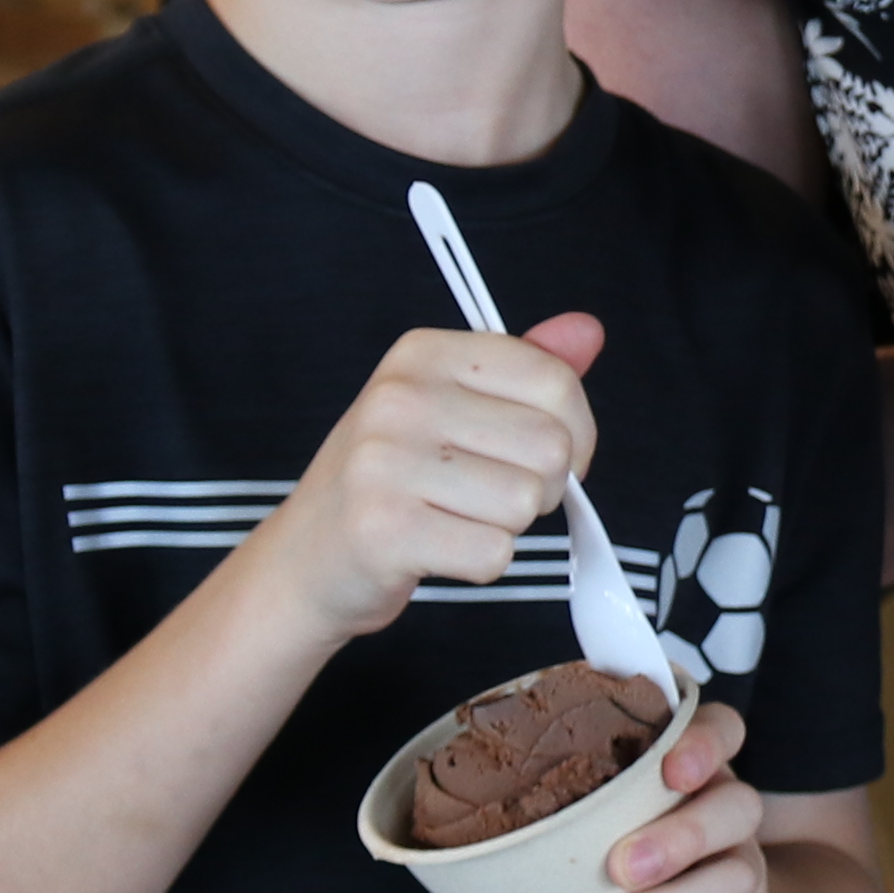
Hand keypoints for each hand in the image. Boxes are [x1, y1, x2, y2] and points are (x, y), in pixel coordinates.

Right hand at [250, 310, 604, 641]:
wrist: (306, 560)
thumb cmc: (390, 482)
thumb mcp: (450, 406)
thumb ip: (524, 369)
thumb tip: (587, 330)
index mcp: (422, 354)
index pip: (553, 380)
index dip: (576, 431)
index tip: (551, 455)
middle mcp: (399, 398)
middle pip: (550, 446)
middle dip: (541, 486)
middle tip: (488, 495)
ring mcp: (384, 463)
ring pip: (525, 502)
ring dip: (506, 526)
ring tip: (455, 518)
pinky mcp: (383, 530)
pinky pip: (494, 553)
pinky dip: (480, 562)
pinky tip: (437, 548)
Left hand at [585, 697, 784, 892]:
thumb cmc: (639, 852)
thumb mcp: (613, 813)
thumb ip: (578, 799)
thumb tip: (471, 812)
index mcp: (699, 769)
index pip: (725, 730)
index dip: (706, 743)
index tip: (671, 769)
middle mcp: (729, 812)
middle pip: (738, 806)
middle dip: (682, 836)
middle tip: (619, 866)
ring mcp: (742, 869)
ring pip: (734, 878)